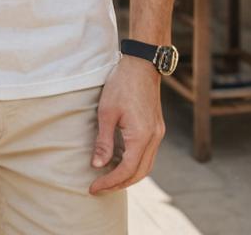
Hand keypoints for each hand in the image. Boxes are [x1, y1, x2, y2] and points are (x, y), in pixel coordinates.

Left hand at [89, 55, 165, 194]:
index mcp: (141, 136)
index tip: (93, 188)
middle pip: (139, 173)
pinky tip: (120, 160)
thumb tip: (97, 166)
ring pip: (146, 166)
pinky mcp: (157, 127)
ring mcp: (158, 133)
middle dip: (119, 184)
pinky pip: (147, 154)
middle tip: (99, 188)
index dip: (109, 182)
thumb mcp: (107, 112)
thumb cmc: (122, 84)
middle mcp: (154, 138)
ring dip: (128, 175)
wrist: (142, 63)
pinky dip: (135, 163)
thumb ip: (104, 142)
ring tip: (108, 178)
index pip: (126, 171)